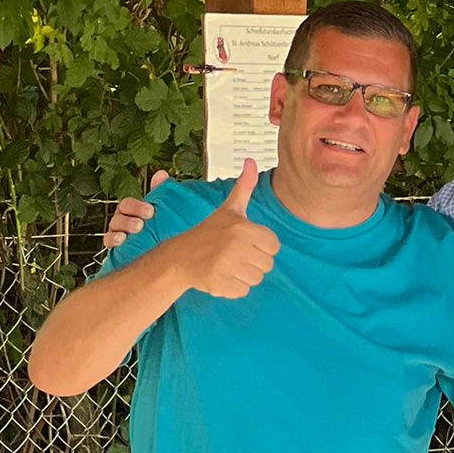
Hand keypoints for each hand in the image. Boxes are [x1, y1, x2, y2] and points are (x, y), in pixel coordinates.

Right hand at [103, 169, 167, 250]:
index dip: (136, 206)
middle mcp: (120, 221)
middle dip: (128, 220)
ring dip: (121, 232)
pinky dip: (113, 242)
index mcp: (130, 210)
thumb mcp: (156, 209)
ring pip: (112, 230)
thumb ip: (158, 192)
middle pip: (119, 217)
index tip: (150, 211)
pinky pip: (108, 243)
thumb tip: (161, 174)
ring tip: (130, 235)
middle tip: (140, 225)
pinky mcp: (115, 248)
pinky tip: (121, 243)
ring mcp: (116, 234)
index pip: (127, 204)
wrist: (152, 249)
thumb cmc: (153, 226)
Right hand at [172, 159, 279, 301]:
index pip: (274, 246)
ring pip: (256, 280)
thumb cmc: (209, 232)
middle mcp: (237, 246)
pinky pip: (243, 291)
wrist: (180, 256)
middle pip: (267, 265)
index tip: (245, 243)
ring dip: (244, 275)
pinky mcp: (220, 284)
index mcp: (243, 228)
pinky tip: (220, 275)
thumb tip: (251, 161)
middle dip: (253, 262)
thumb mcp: (229, 209)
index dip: (261, 246)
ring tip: (227, 265)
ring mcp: (228, 267)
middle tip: (234, 255)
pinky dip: (233, 287)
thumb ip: (244, 187)